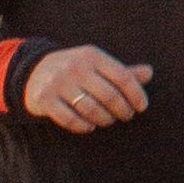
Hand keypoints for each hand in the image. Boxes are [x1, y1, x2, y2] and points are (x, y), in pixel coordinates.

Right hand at [26, 47, 151, 133]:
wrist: (34, 71)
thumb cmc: (75, 70)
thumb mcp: (97, 64)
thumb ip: (122, 71)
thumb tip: (149, 72)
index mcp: (92, 56)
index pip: (122, 76)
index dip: (136, 94)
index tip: (141, 107)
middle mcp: (75, 67)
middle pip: (109, 96)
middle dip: (122, 110)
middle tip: (125, 115)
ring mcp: (58, 83)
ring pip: (91, 110)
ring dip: (104, 119)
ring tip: (108, 120)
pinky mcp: (45, 99)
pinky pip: (70, 119)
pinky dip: (84, 126)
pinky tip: (89, 125)